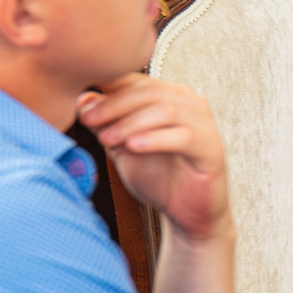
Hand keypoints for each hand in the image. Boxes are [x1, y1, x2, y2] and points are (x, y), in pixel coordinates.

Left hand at [79, 75, 232, 244]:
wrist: (186, 212)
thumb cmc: (158, 176)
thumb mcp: (122, 148)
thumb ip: (106, 124)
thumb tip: (83, 100)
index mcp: (168, 96)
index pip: (136, 81)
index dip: (107, 87)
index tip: (81, 105)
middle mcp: (189, 103)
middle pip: (149, 91)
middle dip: (115, 105)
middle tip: (90, 120)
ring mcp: (204, 123)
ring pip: (165, 110)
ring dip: (131, 123)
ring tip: (108, 139)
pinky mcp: (211, 147)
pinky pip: (183, 136)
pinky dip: (155, 139)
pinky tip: (133, 147)